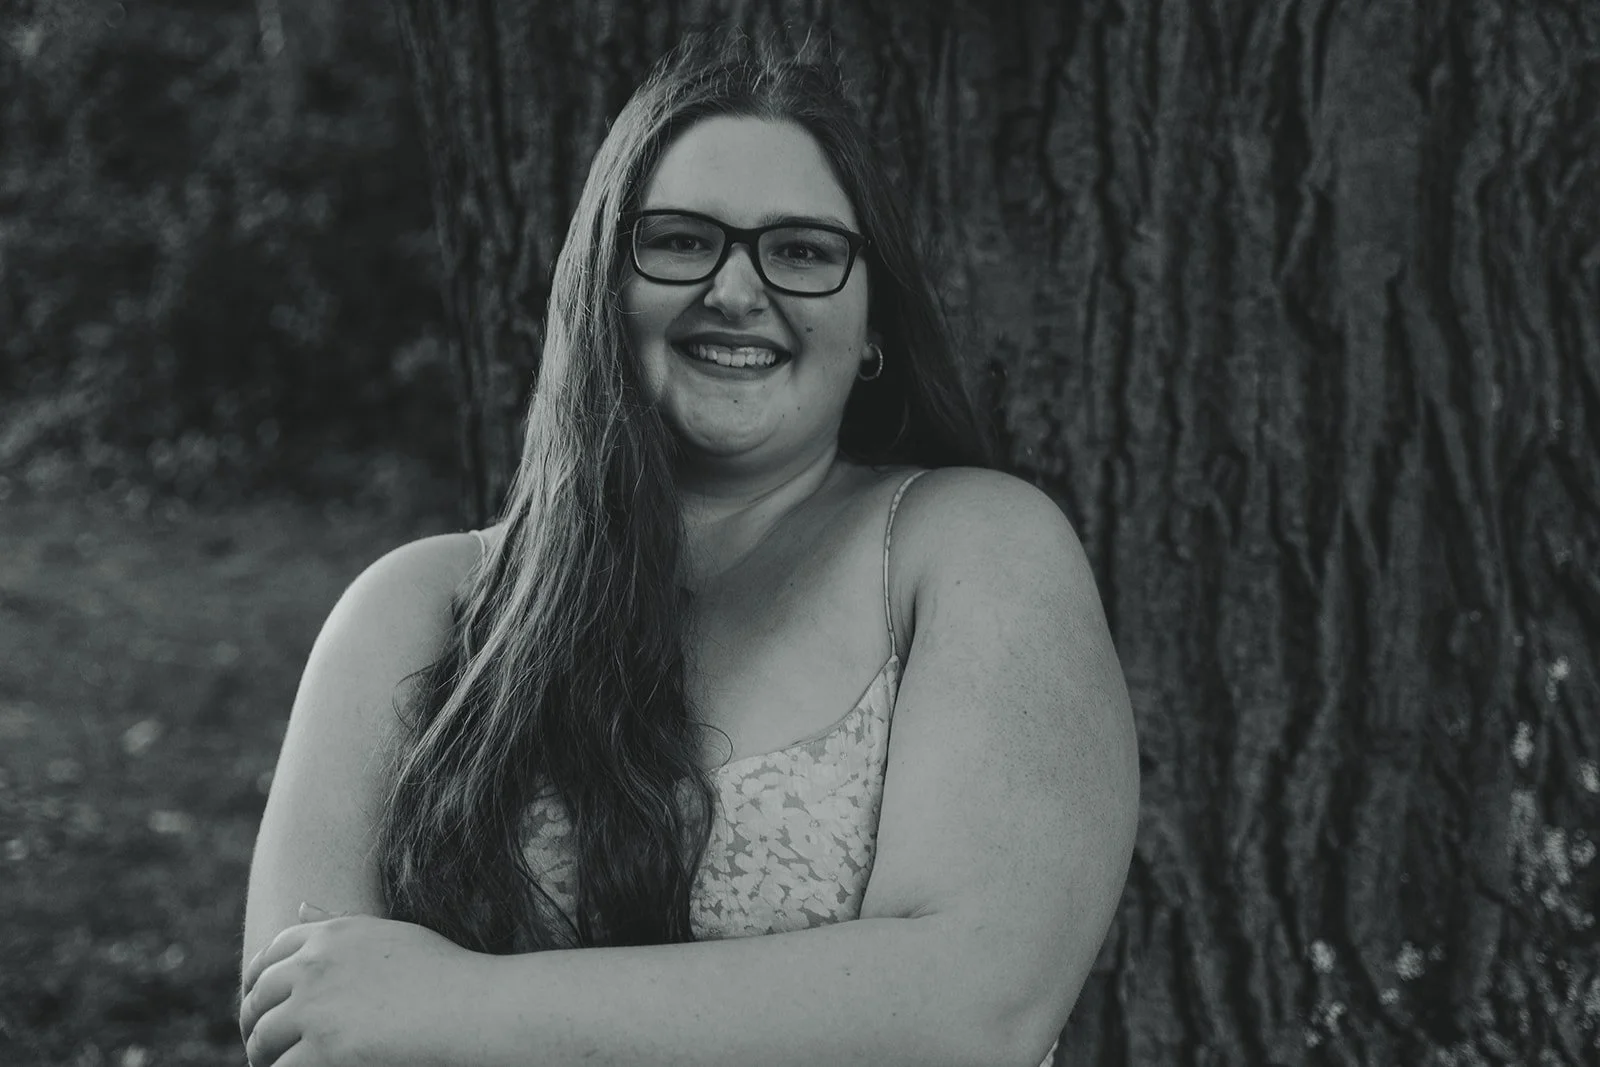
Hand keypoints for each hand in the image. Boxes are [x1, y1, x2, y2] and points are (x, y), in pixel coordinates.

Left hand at [239, 902, 484, 1066]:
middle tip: (264, 1047)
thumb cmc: (440, 971)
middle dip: (255, 1025)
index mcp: (329, 935)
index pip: (270, 955)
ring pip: (263, 1040)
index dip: (258, 983)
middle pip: (259, 999)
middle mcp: (314, 967)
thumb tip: (298, 906)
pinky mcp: (323, 1050)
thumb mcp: (385, 933)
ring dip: (264, 1058)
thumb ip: (338, 921)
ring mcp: (315, 1009)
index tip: (261, 1005)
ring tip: (276, 1066)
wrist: (469, 1007)